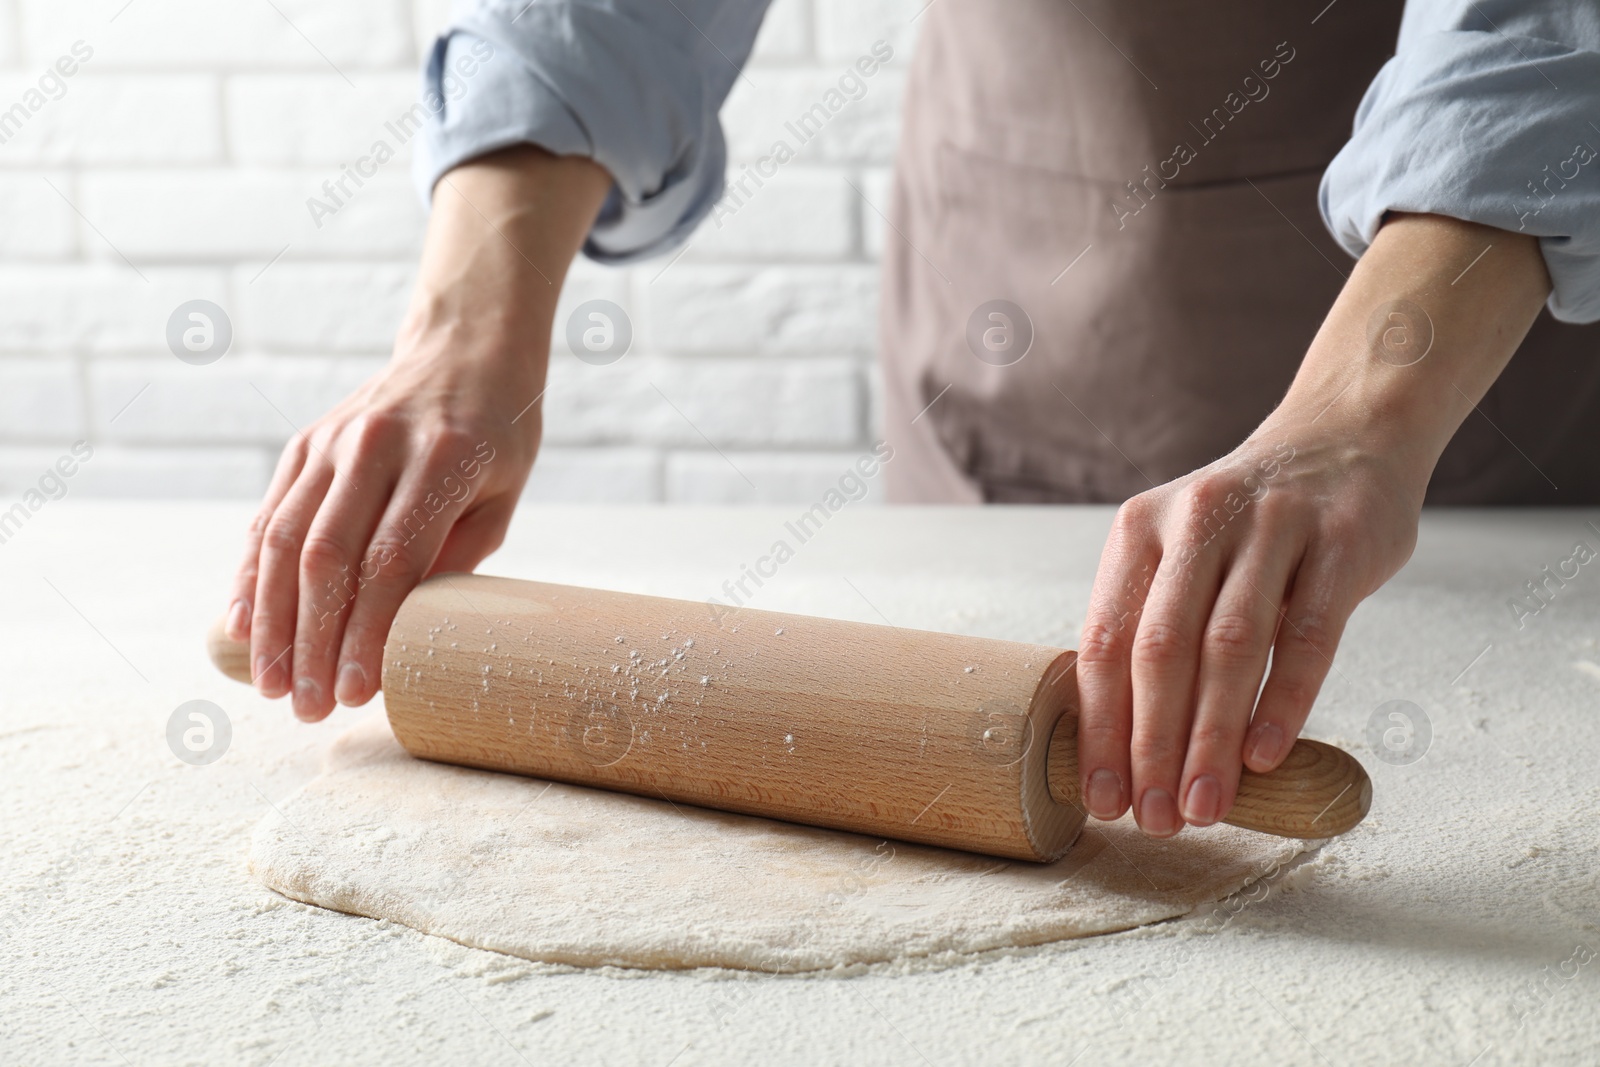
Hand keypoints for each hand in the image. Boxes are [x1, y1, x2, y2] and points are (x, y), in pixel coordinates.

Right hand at [221, 146, 609, 720]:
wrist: (464, 346)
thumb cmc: (498, 433)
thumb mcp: (503, 492)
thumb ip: (457, 556)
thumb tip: (408, 634)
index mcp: (442, 459)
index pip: (391, 561)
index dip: (368, 633)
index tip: (358, 690)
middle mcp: (377, 445)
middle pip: (328, 559)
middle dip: (313, 643)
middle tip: (309, 707)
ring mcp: (331, 442)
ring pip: (285, 541)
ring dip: (273, 622)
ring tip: (273, 685)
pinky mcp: (303, 445)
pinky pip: (268, 517)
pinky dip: (252, 576)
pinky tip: (243, 626)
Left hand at [1075, 428, 1421, 835]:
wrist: (1344, 437)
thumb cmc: (1249, 528)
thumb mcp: (1184, 555)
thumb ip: (1154, 630)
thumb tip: (1124, 751)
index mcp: (1139, 532)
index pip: (1103, 643)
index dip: (1100, 728)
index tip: (1102, 797)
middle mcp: (1195, 522)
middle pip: (1159, 652)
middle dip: (1151, 746)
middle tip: (1155, 819)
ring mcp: (1269, 527)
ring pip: (1228, 648)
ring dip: (1211, 738)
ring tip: (1205, 806)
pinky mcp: (1338, 541)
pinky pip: (1306, 634)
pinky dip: (1284, 700)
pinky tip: (1266, 755)